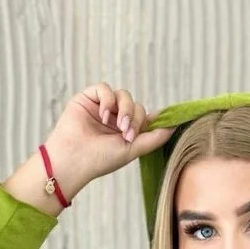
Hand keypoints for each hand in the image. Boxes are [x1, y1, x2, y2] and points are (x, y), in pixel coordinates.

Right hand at [43, 82, 176, 188]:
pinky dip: (107, 100)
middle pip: (136, 106)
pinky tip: (103, 115)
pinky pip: (104, 88)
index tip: (169, 117)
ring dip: (124, 109)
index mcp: (125, 132)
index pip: (144, 117)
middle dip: (135, 118)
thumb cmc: (100, 160)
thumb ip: (154, 138)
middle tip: (127, 134)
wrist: (74, 159)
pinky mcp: (88, 98)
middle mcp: (115, 119)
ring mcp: (102, 108)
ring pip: (123, 95)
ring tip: (118, 126)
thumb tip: (175, 125)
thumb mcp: (133, 150)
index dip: (153, 117)